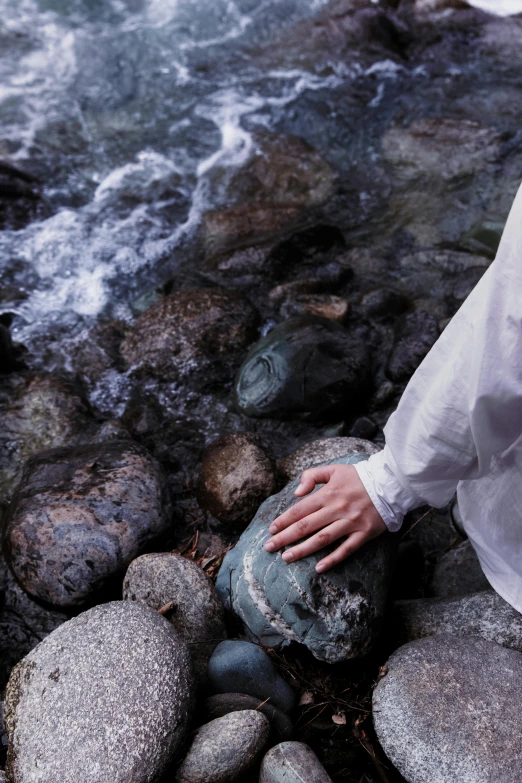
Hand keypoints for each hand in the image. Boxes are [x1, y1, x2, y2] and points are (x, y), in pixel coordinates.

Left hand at [263, 463, 386, 572]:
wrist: (390, 484)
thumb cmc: (358, 477)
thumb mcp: (334, 469)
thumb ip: (312, 476)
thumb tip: (297, 493)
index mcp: (328, 494)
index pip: (300, 510)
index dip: (284, 521)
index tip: (271, 530)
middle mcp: (337, 509)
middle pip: (306, 526)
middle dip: (285, 538)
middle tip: (269, 548)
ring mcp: (351, 523)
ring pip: (322, 539)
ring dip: (303, 550)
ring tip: (286, 558)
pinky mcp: (364, 534)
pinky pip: (346, 549)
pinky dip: (332, 559)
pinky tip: (319, 568)